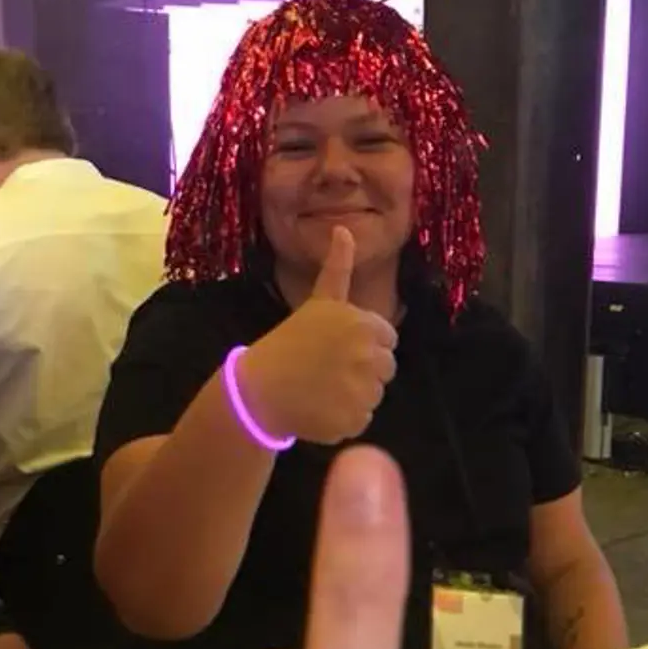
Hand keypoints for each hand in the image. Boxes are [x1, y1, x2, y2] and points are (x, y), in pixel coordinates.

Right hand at [238, 226, 397, 444]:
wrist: (260, 389)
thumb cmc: (291, 341)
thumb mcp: (319, 301)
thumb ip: (338, 268)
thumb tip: (345, 228)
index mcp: (365, 325)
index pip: (387, 339)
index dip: (364, 343)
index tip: (337, 346)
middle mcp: (370, 357)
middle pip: (386, 368)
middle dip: (363, 369)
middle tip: (328, 368)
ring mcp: (363, 391)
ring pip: (375, 395)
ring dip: (353, 394)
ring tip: (322, 387)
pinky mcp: (354, 421)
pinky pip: (361, 419)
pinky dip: (343, 418)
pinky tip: (320, 408)